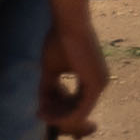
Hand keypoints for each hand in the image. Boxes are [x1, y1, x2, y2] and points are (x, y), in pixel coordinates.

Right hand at [41, 11, 112, 138]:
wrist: (69, 23)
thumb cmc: (60, 40)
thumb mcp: (51, 69)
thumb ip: (48, 88)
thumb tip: (41, 107)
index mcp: (92, 79)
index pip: (76, 103)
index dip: (57, 110)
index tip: (40, 111)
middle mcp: (100, 83)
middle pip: (77, 110)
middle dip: (57, 115)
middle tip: (38, 114)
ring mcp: (101, 85)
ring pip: (78, 113)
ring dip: (58, 116)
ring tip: (40, 112)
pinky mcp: (96, 85)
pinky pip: (80, 110)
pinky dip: (64, 115)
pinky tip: (48, 112)